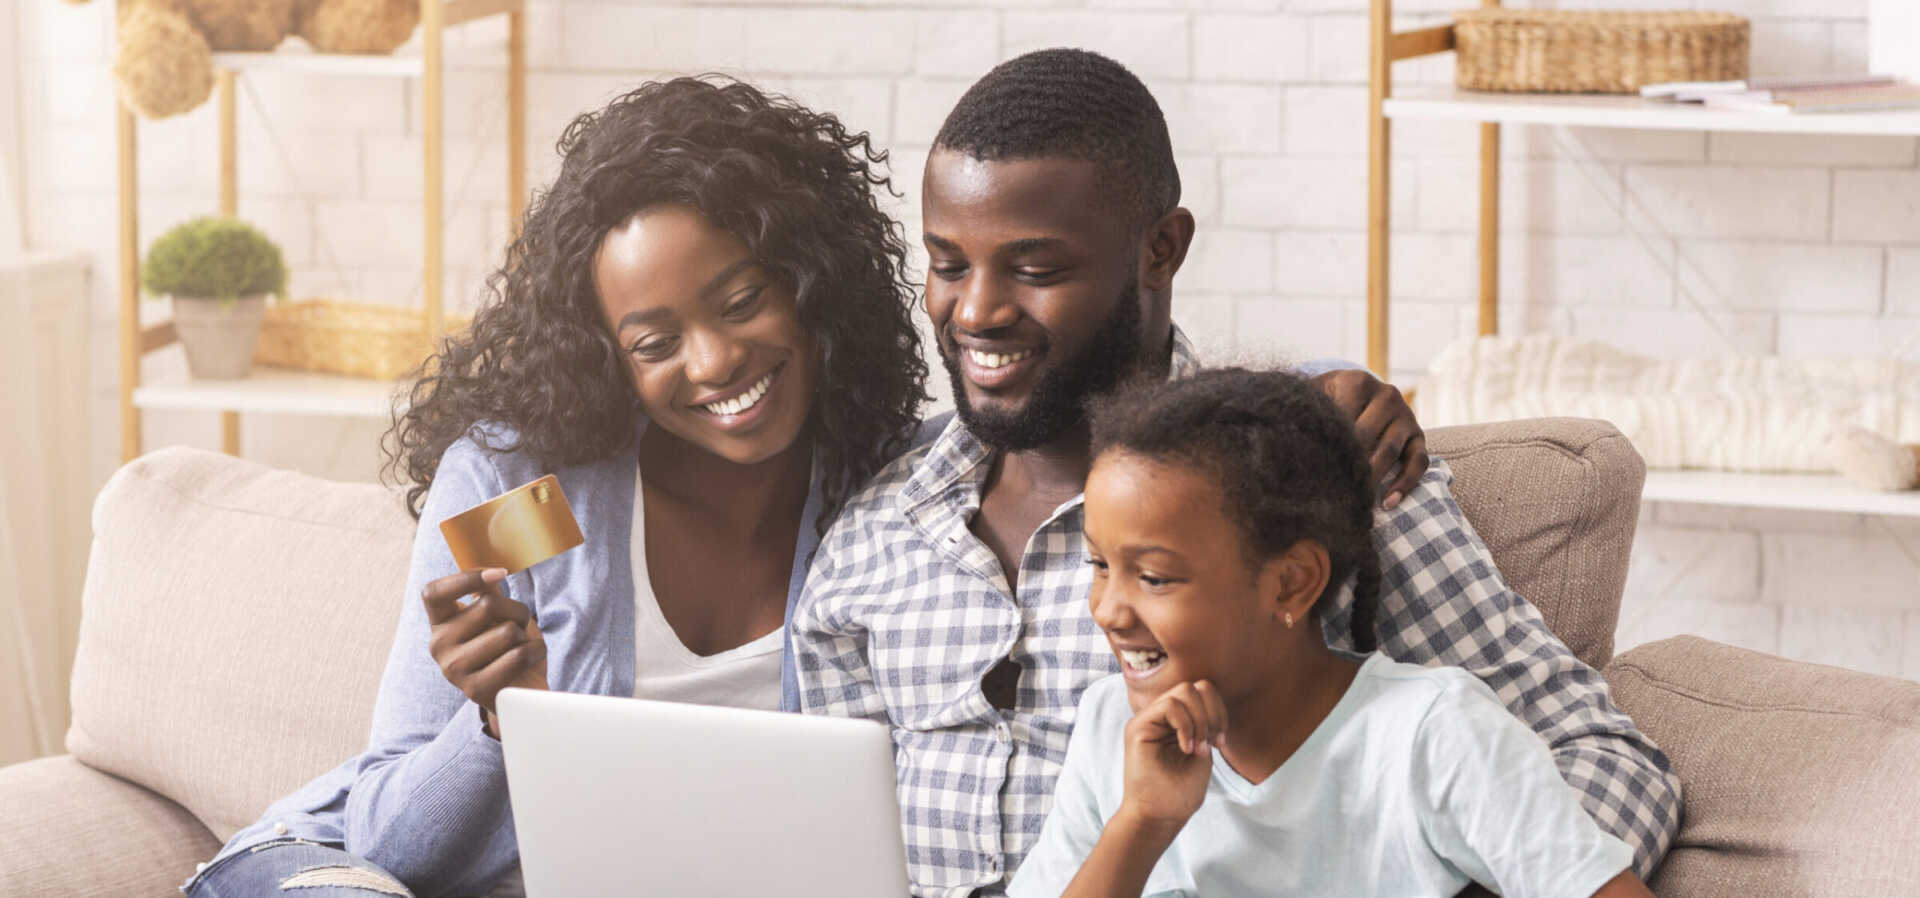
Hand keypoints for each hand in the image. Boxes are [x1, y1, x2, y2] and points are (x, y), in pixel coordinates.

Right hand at [421, 568, 547, 736]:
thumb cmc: (506, 646)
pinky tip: (531, 658)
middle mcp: (438, 646)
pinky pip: (519, 655)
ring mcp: (454, 670)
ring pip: (507, 631)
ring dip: (526, 635)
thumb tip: (493, 574)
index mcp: (439, 623)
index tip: (500, 574)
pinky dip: (536, 651)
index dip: (467, 577)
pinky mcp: (476, 689)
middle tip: (519, 624)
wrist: (518, 691)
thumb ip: (489, 594)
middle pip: (487, 606)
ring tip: (520, 647)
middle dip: (516, 610)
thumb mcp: (496, 615)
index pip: (434, 592)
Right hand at [1120, 681, 1225, 828]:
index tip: (1220, 743)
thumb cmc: (1180, 792)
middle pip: (1194, 687)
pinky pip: (1170, 706)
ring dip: (1200, 721)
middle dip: (1212, 715)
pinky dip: (1186, 726)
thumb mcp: (1202, 750)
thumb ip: (1204, 723)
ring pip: (1183, 692)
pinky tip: (1187, 748)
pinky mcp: (1137, 727)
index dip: (1218, 711)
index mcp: (1176, 721)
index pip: (1201, 692)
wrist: (1160, 816)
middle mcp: (1159, 716)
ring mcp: (1147, 719)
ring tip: (1198, 749)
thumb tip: (1211, 700)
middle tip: (1211, 745)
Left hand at [1312, 368, 1428, 507]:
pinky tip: (1388, 504)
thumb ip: (1306, 410)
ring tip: (1356, 499)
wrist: (1355, 394)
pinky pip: (1418, 462)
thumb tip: (1284, 437)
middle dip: (1349, 462)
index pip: (1343, 416)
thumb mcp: (1315, 395)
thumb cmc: (1327, 400)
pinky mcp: (1418, 437)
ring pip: (1390, 450)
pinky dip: (1405, 484)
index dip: (1329, 443)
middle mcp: (1387, 395)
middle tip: (1330, 487)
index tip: (1312, 467)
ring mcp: (1406, 416)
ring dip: (1373, 477)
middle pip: (1367, 435)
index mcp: (1358, 382)